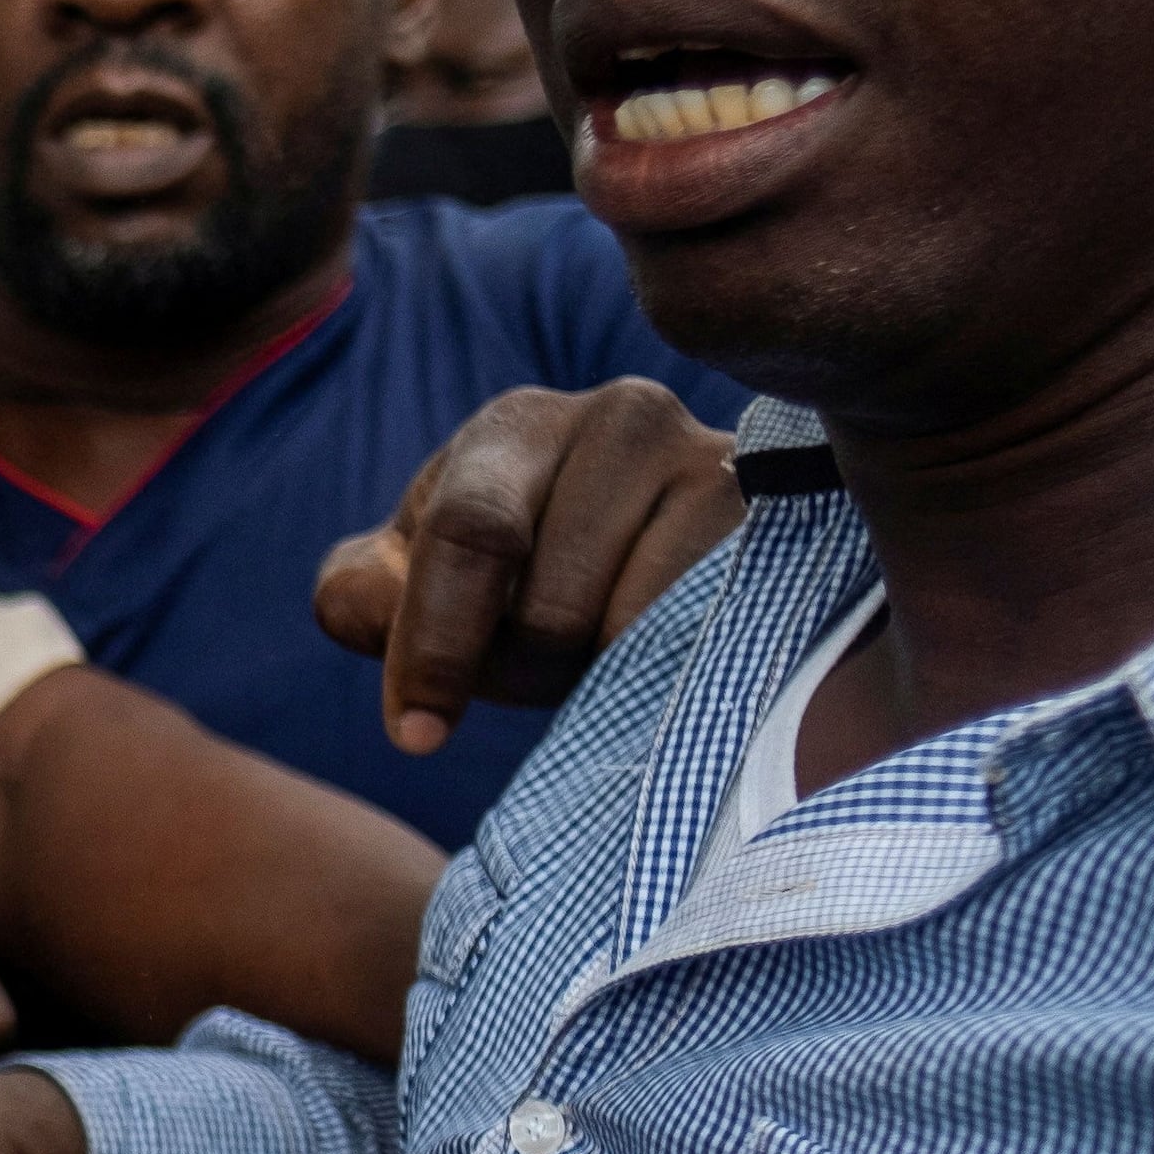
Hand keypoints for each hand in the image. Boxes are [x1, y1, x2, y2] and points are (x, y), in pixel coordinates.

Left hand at [315, 380, 739, 753]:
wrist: (665, 563)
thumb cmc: (520, 579)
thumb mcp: (418, 580)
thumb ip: (364, 597)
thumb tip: (370, 610)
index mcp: (515, 427)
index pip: (468, 536)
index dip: (434, 646)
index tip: (417, 737)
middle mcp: (622, 416)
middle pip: (551, 603)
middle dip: (525, 671)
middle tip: (538, 675)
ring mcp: (716, 463)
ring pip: (633, 630)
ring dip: (602, 674)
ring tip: (606, 649)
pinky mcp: (789, 526)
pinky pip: (711, 638)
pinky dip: (672, 671)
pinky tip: (669, 651)